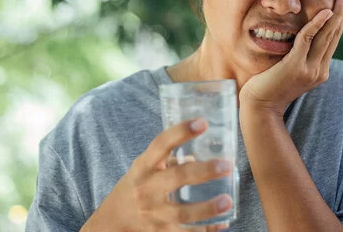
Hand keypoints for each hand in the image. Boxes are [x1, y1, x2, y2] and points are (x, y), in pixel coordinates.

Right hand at [81, 118, 232, 231]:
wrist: (113, 218)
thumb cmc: (136, 184)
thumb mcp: (145, 165)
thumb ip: (170, 158)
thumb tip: (201, 154)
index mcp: (144, 165)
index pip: (161, 144)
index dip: (181, 132)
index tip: (202, 122)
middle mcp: (147, 188)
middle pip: (175, 178)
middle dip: (203, 172)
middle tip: (227, 164)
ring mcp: (153, 212)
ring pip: (181, 212)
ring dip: (206, 208)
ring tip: (228, 200)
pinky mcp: (160, 231)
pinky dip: (205, 230)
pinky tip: (223, 222)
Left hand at [239, 0, 342, 117]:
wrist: (260, 107)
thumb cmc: (270, 87)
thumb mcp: (290, 70)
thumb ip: (300, 56)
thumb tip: (303, 39)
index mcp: (320, 69)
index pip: (333, 38)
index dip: (341, 18)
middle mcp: (319, 69)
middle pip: (335, 34)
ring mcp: (309, 69)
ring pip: (326, 35)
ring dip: (336, 13)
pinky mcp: (295, 67)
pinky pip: (308, 40)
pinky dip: (317, 25)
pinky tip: (324, 12)